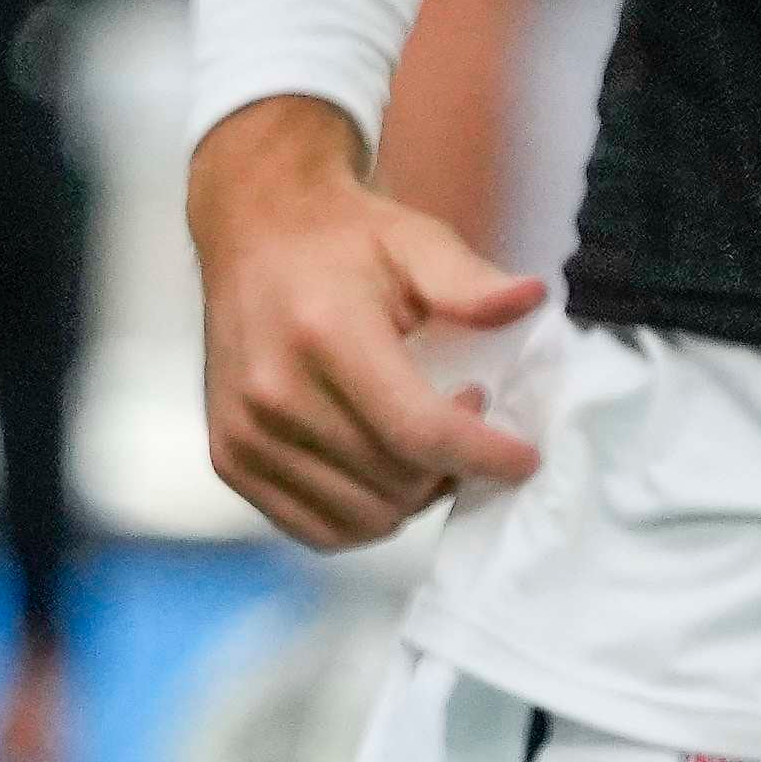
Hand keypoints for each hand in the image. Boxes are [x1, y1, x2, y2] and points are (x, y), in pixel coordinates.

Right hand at [190, 103, 549, 551]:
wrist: (252, 232)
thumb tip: (531, 298)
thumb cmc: (341, 241)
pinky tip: (381, 468)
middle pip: (396, 481)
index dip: (484, 455)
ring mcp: (245, 433)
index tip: (524, 457)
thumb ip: (470, 282)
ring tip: (420, 440)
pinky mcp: (229, 458)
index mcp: (324, 335)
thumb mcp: (415, 242)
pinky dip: (364, 516)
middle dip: (451, 466)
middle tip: (464, 415)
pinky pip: (317, 529)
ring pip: (363, 516)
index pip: (418, 431)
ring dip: (411, 494)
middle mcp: (274, 393)